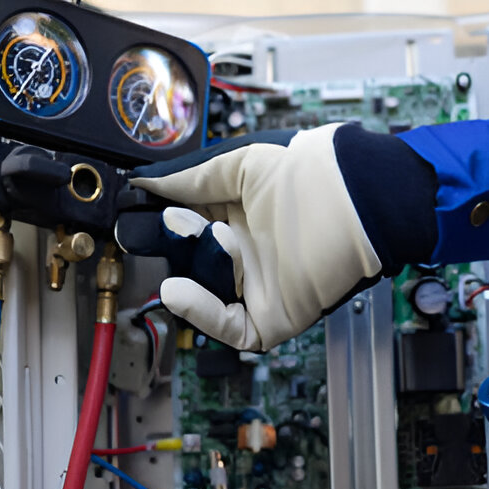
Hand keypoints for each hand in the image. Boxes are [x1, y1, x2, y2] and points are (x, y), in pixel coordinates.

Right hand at [115, 123, 437, 350]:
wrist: (360, 198)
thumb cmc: (314, 173)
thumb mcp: (242, 163)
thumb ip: (191, 177)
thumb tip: (146, 180)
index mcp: (237, 214)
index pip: (184, 223)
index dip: (156, 218)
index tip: (129, 209)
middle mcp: (246, 252)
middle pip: (188, 259)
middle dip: (166, 242)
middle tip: (144, 228)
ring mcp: (259, 286)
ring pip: (204, 291)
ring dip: (190, 265)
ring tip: (192, 236)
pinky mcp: (273, 317)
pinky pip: (229, 325)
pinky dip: (201, 311)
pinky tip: (178, 288)